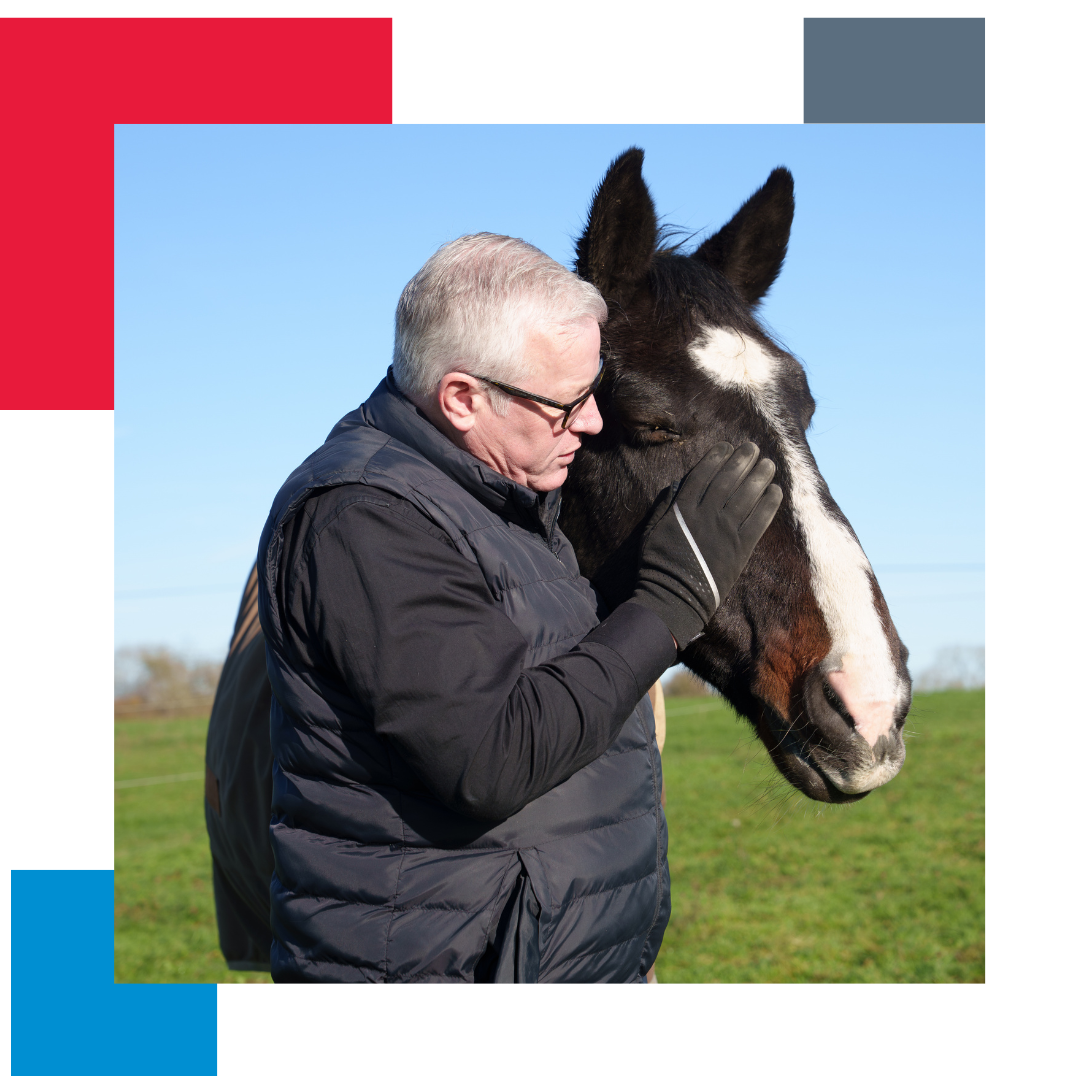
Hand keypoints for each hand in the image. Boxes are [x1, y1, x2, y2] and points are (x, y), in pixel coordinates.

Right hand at [628, 442, 782, 649]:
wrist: (674, 598)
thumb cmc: (658, 565)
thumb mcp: (653, 530)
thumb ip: (666, 506)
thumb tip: (680, 485)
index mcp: (682, 509)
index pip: (702, 474)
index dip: (716, 457)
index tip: (727, 447)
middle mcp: (705, 515)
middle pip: (728, 480)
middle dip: (741, 460)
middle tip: (753, 448)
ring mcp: (724, 531)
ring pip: (746, 496)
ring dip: (759, 476)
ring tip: (768, 464)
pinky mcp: (740, 548)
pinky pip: (759, 520)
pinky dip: (769, 504)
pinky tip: (776, 491)